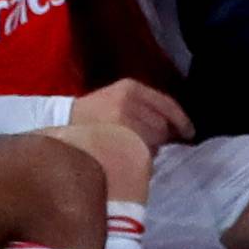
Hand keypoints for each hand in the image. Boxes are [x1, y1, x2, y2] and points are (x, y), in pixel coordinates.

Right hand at [70, 78, 194, 150]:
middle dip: (159, 139)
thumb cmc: (93, 115)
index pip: (167, 105)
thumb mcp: (118, 100)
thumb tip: (175, 130)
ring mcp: (118, 123)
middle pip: (161, 126)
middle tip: (146, 145)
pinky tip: (127, 159)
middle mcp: (127, 103)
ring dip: (148, 150)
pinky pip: (137, 155)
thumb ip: (144, 109)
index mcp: (131, 88)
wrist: (58, 124)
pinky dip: (139, 160)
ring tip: (131, 151)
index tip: (190, 134)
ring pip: (151, 143)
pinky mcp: (111, 141)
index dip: (181, 121)